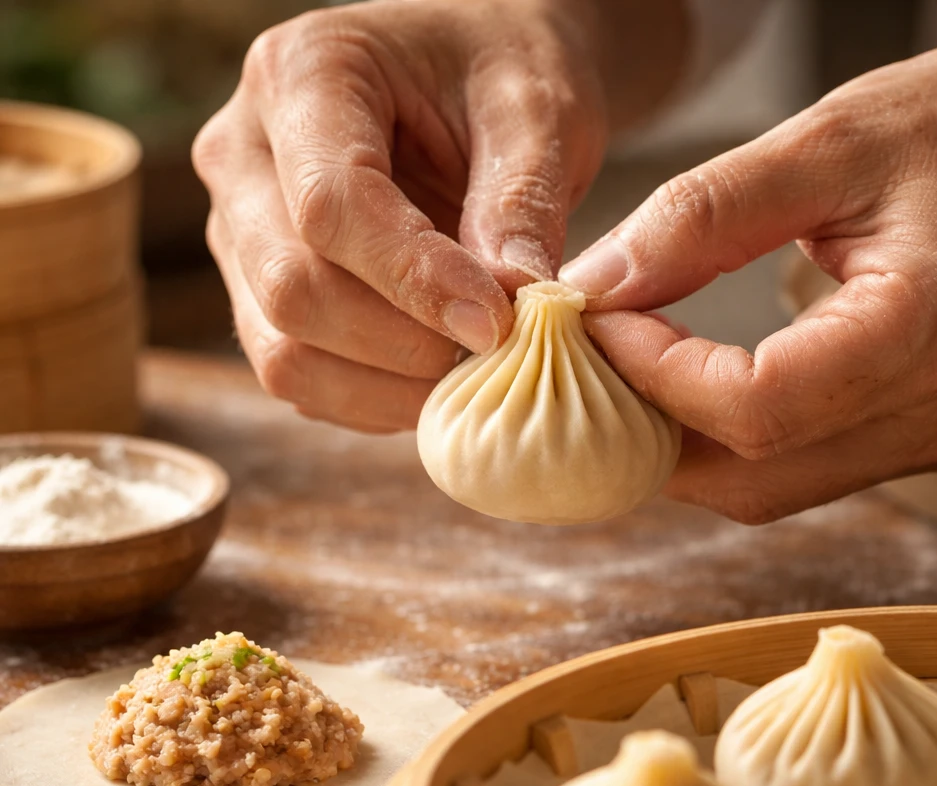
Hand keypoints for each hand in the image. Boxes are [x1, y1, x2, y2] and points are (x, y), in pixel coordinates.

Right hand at [193, 0, 685, 431]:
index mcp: (302, 75)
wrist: (473, 88)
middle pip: (293, 288)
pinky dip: (371, 400)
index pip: (332, 205)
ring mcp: (241, 234)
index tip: (499, 323)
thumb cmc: (501, 79)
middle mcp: (244, 156)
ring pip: (283, 352)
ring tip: (470, 372)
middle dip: (403, 344)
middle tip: (495, 354)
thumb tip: (514, 307)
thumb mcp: (536, 112)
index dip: (416, 280)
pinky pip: (298, 378)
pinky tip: (434, 378)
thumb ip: (522, 203)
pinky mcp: (258, 295)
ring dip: (386, 388)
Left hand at [561, 46, 936, 522]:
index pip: (756, 406)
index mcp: (935, 327)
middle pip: (751, 472)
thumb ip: (704, 216)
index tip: (597, 320)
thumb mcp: (831, 140)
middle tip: (591, 360)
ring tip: (627, 373)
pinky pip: (793, 471)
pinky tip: (686, 389)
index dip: (653, 375)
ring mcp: (936, 438)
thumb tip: (595, 287)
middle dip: (648, 426)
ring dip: (678, 445)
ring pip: (765, 489)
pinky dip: (722, 444)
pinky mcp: (917, 440)